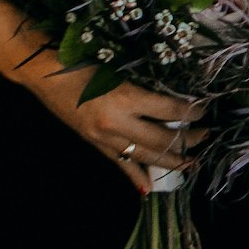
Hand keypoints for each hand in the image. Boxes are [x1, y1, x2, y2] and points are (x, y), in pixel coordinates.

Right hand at [22, 54, 204, 192]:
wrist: (43, 73)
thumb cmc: (80, 60)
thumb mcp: (117, 68)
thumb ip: (143, 84)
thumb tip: (172, 97)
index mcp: (126, 98)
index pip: (170, 109)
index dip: (191, 111)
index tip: (204, 109)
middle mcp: (117, 123)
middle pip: (163, 138)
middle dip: (188, 139)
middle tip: (205, 136)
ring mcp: (105, 137)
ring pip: (146, 156)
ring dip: (171, 160)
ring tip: (191, 162)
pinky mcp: (95, 144)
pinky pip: (120, 164)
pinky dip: (136, 176)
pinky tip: (148, 188)